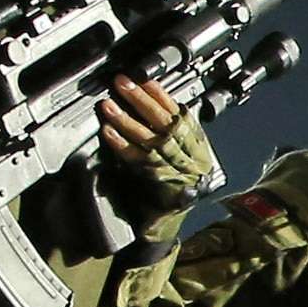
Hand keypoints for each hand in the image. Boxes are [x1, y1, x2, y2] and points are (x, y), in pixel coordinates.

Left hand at [98, 75, 212, 209]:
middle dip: (142, 101)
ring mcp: (172, 171)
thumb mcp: (185, 160)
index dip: (163, 98)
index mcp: (199, 150)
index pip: (182, 117)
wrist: (168, 226)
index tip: (146, 80)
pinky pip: (136, 160)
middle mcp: (189, 159)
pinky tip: (108, 132)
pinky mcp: (154, 183)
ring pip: (150, 139)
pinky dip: (121, 144)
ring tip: (108, 105)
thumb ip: (176, 137)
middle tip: (123, 83)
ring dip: (127, 120)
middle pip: (165, 124)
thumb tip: (154, 106)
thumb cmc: (174, 192)